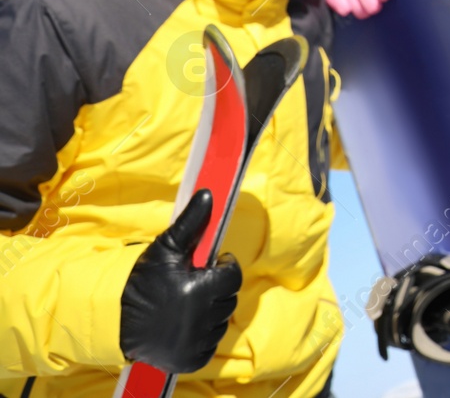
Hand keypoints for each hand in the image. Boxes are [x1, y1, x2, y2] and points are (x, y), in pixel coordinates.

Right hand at [119, 190, 241, 373]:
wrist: (113, 320)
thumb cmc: (141, 282)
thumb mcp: (165, 249)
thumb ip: (190, 222)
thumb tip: (210, 193)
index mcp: (199, 290)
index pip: (233, 275)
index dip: (224, 268)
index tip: (210, 266)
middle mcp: (201, 320)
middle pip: (229, 299)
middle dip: (217, 288)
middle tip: (196, 284)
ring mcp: (196, 342)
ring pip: (222, 322)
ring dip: (211, 311)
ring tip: (188, 304)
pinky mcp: (190, 360)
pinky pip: (210, 344)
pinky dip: (203, 335)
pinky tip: (184, 325)